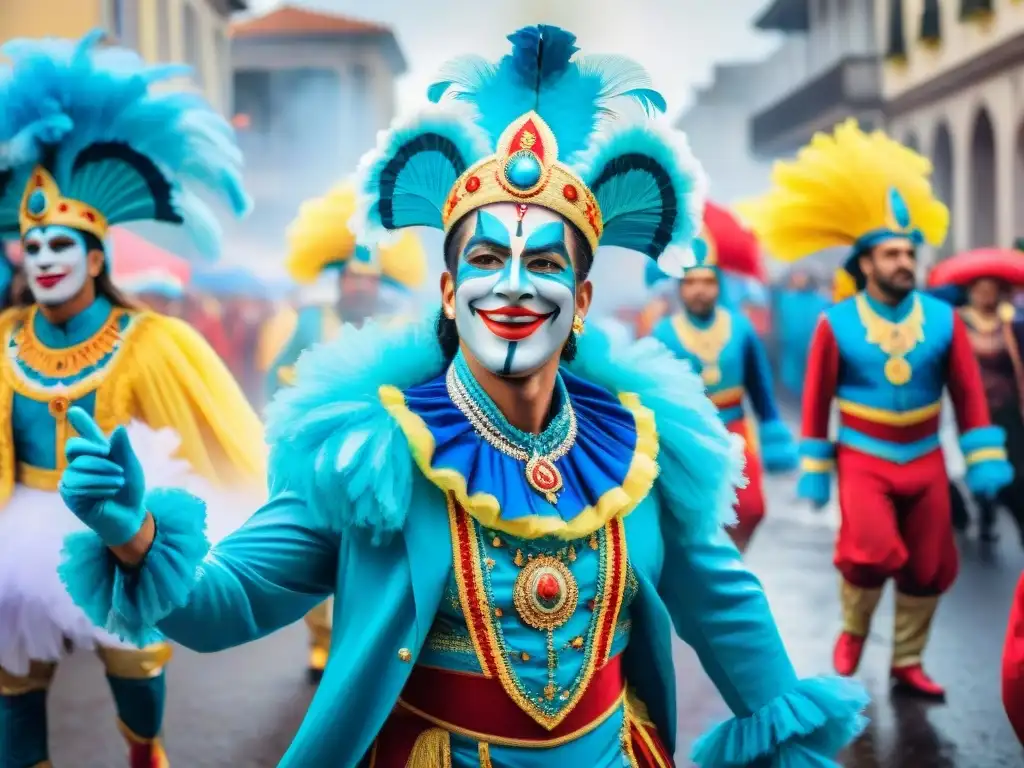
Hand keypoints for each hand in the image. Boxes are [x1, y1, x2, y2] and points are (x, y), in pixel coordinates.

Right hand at [59, 407, 146, 546]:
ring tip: (118, 484)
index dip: (80, 422)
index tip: (74, 411)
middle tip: (111, 459)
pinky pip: (76, 484)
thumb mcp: (131, 467)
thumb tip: (118, 428)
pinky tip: (107, 494)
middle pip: (74, 446)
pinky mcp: (69, 494)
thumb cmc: (131, 490)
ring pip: (78, 466)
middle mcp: (82, 463)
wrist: (130, 516)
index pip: (86, 434)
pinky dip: (96, 487)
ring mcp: (73, 478)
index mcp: (98, 453)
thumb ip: (123, 449)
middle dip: (94, 451)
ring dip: (103, 475)